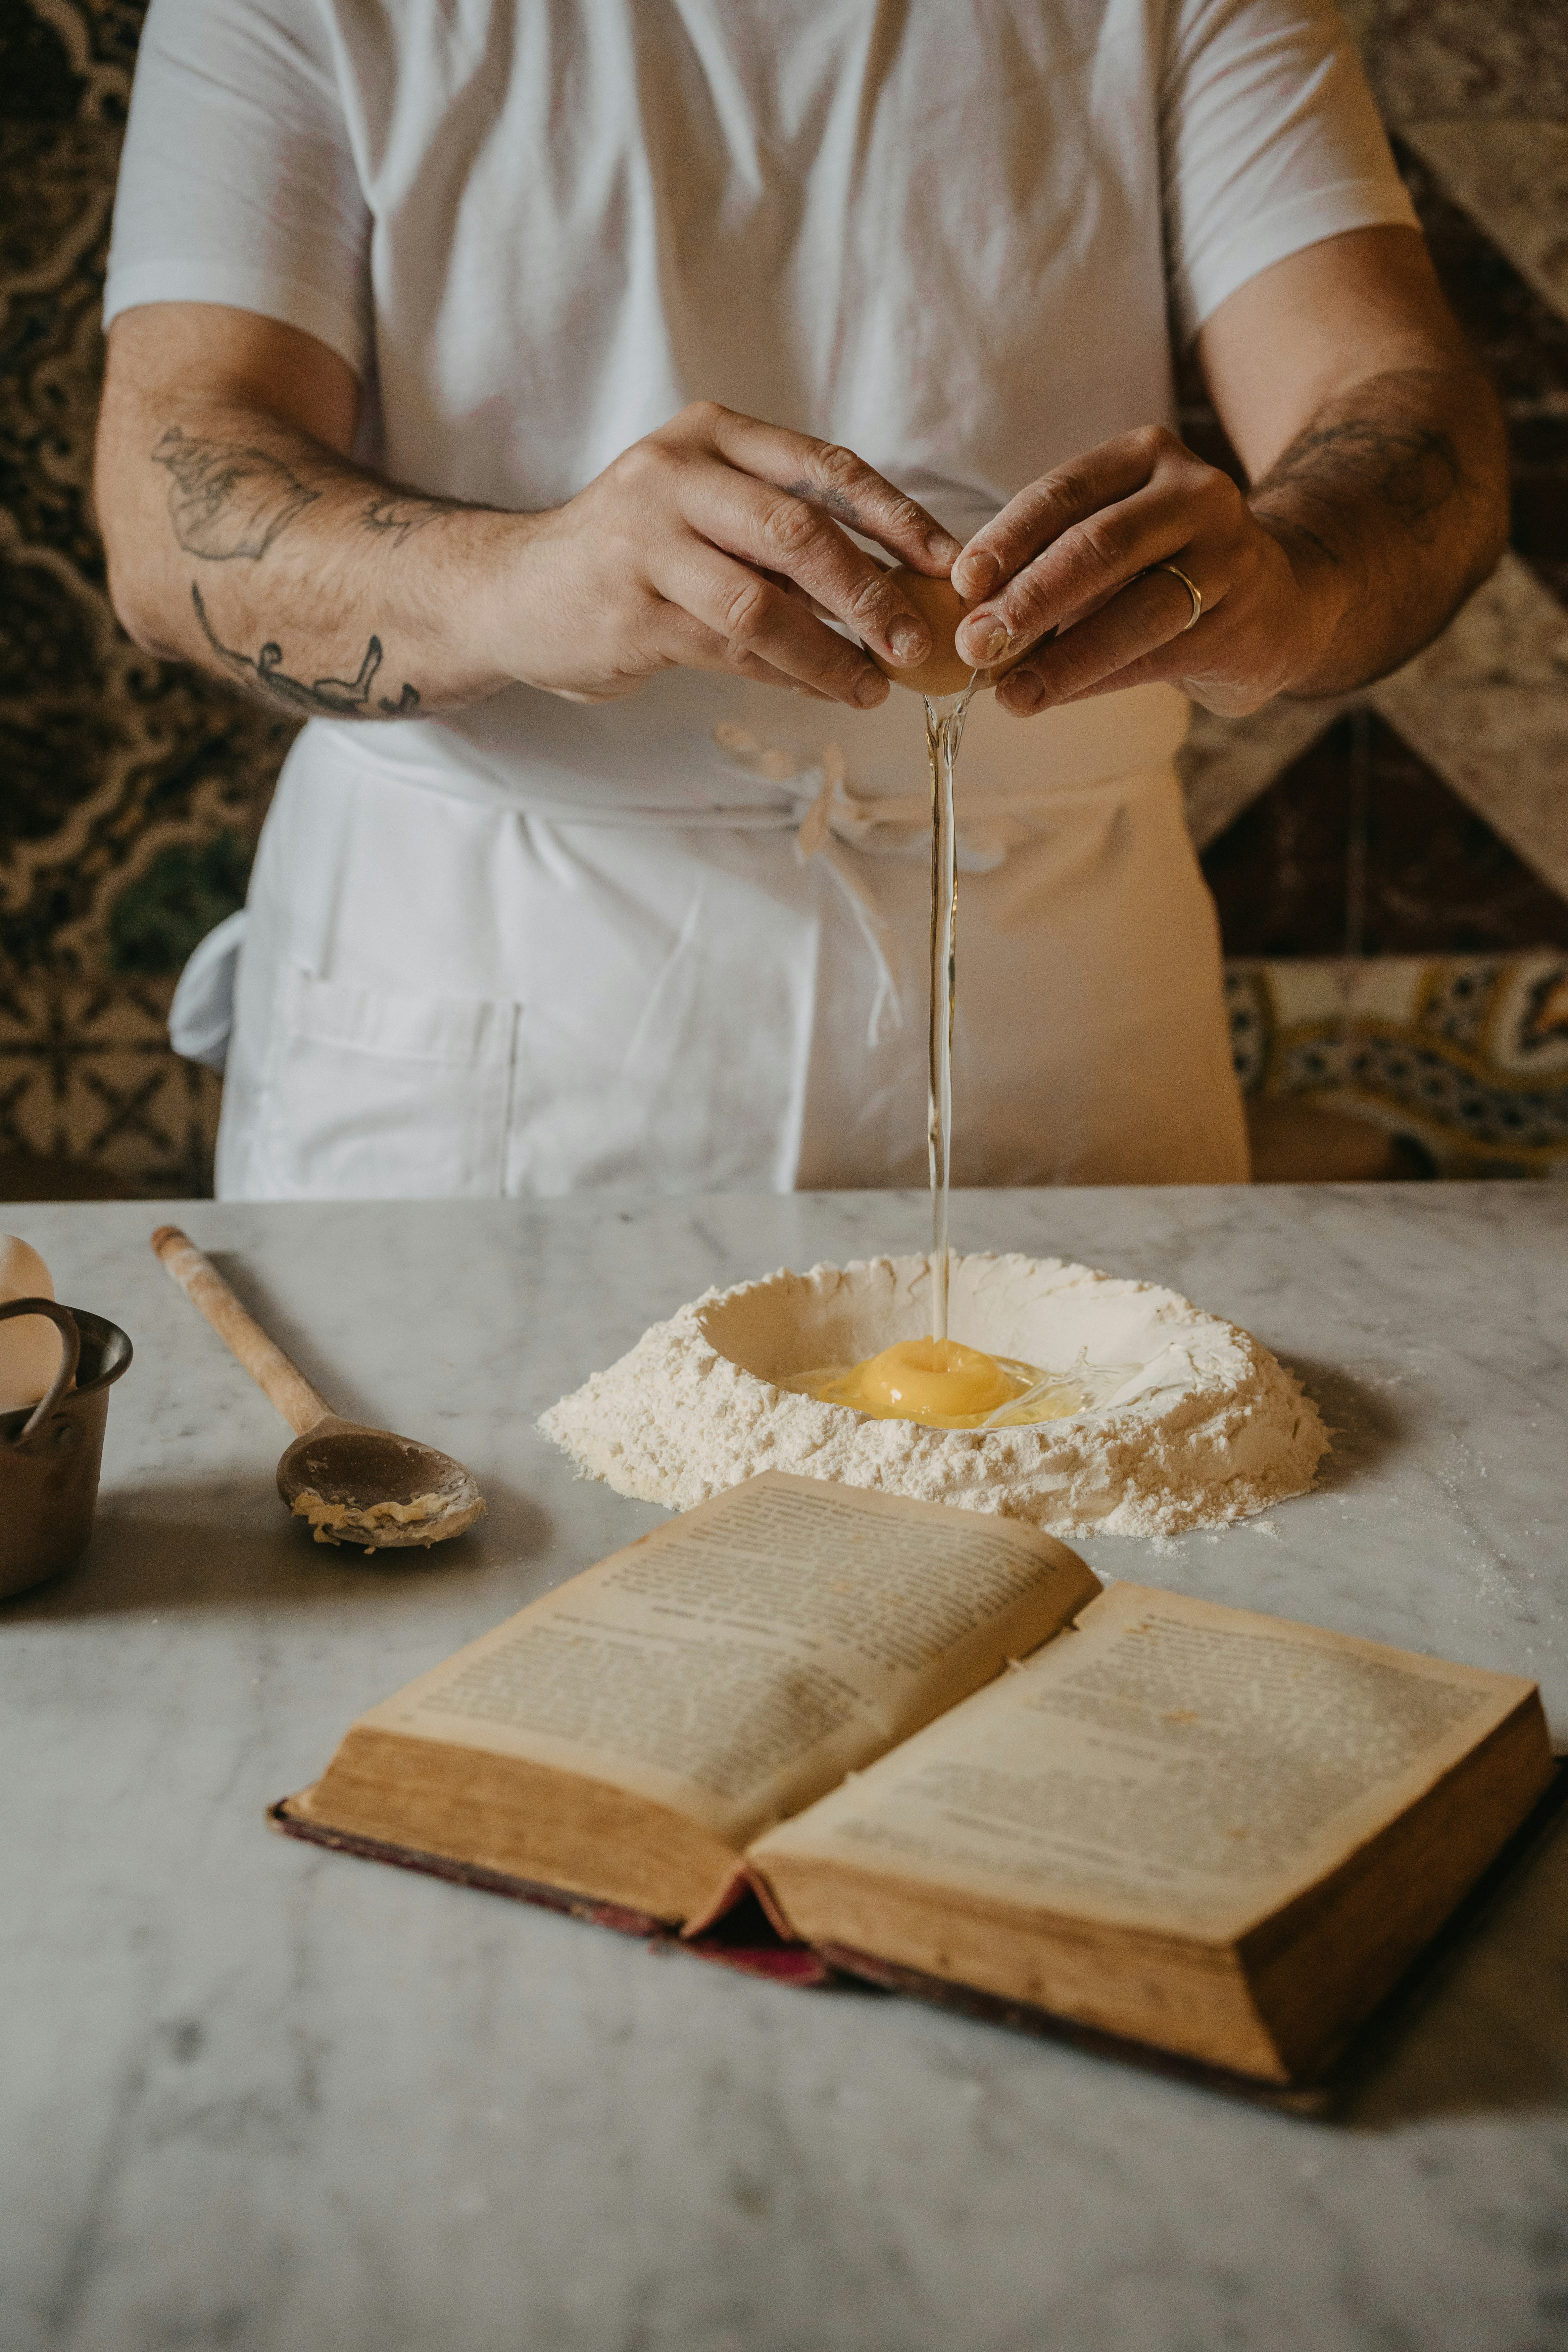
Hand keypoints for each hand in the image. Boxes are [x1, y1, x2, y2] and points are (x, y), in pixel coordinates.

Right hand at [493, 402, 961, 707]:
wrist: (514, 591)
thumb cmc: (632, 553)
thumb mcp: (706, 509)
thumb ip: (784, 531)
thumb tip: (897, 583)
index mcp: (711, 437)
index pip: (826, 470)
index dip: (898, 519)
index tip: (948, 566)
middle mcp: (675, 477)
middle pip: (801, 534)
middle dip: (872, 594)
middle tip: (916, 643)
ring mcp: (645, 545)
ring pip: (765, 605)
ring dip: (832, 653)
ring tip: (874, 685)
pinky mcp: (628, 615)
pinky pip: (729, 651)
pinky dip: (785, 675)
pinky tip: (819, 690)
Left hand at [949, 427, 1341, 718]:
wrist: (1278, 601)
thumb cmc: (1164, 570)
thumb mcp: (1110, 542)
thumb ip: (1048, 563)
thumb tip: (967, 616)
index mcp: (1145, 458)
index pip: (1064, 492)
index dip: (1008, 539)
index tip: (960, 583)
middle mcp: (1195, 493)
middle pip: (1098, 547)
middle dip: (1029, 600)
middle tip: (975, 646)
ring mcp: (1229, 554)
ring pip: (1134, 609)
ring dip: (1063, 657)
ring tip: (1010, 694)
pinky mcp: (1245, 618)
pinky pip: (1159, 655)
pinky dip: (1100, 681)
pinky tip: (1054, 698)